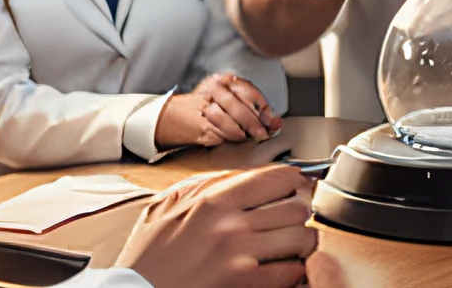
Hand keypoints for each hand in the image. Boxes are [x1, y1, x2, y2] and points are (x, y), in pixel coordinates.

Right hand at [118, 164, 316, 287]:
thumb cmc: (149, 254)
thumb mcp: (167, 204)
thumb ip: (208, 184)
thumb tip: (247, 175)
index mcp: (212, 199)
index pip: (277, 177)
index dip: (291, 181)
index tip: (294, 186)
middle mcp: (230, 224)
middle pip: (296, 206)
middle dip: (297, 213)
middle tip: (290, 219)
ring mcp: (239, 256)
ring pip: (302, 238)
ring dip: (299, 242)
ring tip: (288, 245)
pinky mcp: (244, 284)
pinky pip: (292, 271)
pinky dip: (292, 270)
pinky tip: (279, 268)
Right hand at [156, 73, 282, 147]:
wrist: (176, 116)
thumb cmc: (210, 107)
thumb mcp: (229, 99)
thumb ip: (252, 108)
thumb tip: (276, 123)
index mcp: (224, 80)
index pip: (248, 91)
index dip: (263, 107)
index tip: (274, 121)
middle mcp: (213, 89)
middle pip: (238, 106)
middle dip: (254, 122)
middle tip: (264, 133)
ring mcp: (203, 105)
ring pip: (227, 119)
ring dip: (241, 131)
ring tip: (248, 136)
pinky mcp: (198, 122)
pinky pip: (218, 132)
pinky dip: (229, 137)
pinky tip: (235, 138)